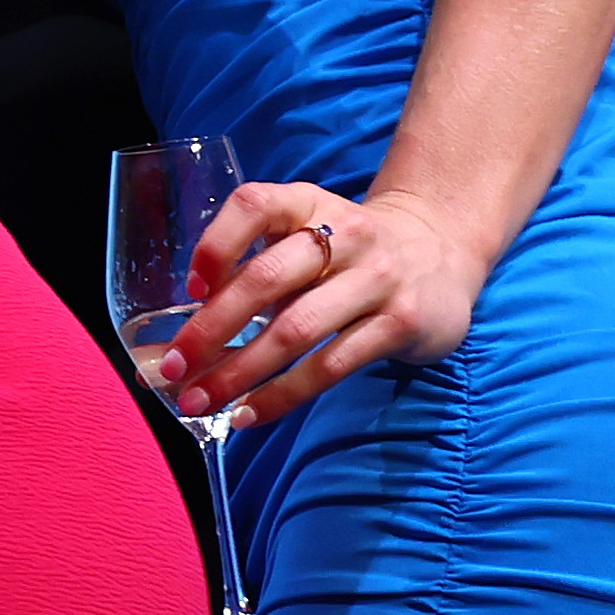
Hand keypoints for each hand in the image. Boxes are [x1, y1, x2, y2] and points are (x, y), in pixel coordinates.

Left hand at [149, 178, 489, 434]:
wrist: (441, 252)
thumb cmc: (347, 251)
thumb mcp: (307, 234)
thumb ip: (257, 268)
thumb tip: (188, 334)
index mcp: (307, 202)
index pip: (253, 205)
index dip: (215, 246)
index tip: (189, 291)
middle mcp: (344, 234)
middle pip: (266, 279)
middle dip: (211, 329)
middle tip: (173, 368)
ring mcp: (377, 279)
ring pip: (295, 330)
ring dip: (240, 371)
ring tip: (200, 399)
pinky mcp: (400, 323)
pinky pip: (331, 365)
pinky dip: (284, 394)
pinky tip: (249, 412)